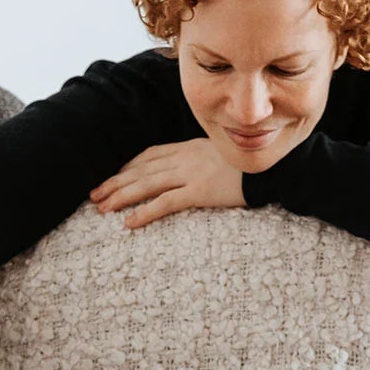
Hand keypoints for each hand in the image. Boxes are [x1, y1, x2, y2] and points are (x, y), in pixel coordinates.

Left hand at [88, 137, 243, 228]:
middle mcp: (186, 157)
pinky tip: (129, 222)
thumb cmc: (252, 165)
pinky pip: (167, 202)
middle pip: (142, 169)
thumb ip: (204, 159)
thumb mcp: (223, 154)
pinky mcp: (201, 191)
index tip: (112, 177)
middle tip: (94, 195)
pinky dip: (145, 211)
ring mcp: (192, 173)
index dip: (128, 167)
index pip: (150, 155)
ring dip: (121, 196)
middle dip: (115, 181)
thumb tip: (194, 170)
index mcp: (190, 147)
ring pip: (147, 183)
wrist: (274, 167)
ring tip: (102, 208)